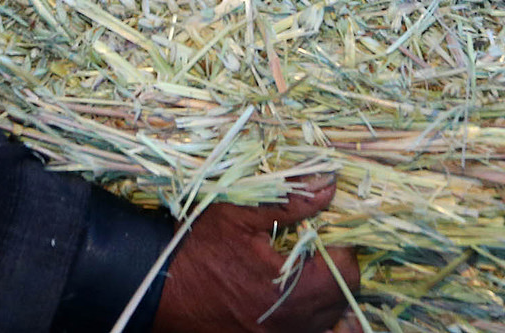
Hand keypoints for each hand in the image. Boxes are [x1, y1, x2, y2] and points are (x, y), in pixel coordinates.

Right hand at [152, 177, 357, 332]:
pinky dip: (304, 317)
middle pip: (341, 302)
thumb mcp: (239, 214)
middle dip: (336, 272)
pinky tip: (288, 297)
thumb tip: (328, 186)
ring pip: (325, 323)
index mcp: (288, 290)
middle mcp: (289, 324)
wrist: (158, 288)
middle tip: (317, 249)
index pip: (347, 273)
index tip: (327, 233)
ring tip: (303, 273)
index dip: (344, 248)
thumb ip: (290, 202)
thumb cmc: (196, 248)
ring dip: (323, 298)